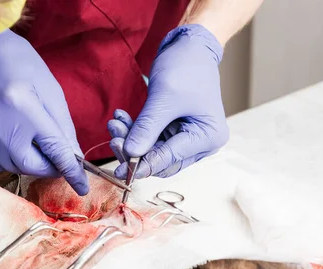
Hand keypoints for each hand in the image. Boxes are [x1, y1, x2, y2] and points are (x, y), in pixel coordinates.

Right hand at [0, 29, 87, 194]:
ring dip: (28, 162)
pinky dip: (7, 159)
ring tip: (31, 143)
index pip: (54, 150)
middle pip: (31, 166)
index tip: (82, 186)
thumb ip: (63, 128)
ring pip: (12, 167)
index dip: (71, 171)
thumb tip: (74, 158)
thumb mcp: (50, 91)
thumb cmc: (20, 65)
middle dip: (48, 167)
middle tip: (56, 160)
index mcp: (24, 107)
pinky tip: (10, 141)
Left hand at [113, 24, 228, 178]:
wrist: (190, 46)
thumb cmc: (186, 66)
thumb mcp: (164, 97)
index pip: (171, 159)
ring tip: (115, 123)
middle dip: (135, 151)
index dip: (144, 164)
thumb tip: (130, 153)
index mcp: (208, 137)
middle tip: (114, 139)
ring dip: (131, 140)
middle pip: (162, 160)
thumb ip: (147, 128)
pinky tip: (121, 118)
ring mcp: (188, 137)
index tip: (120, 169)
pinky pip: (151, 139)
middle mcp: (202, 143)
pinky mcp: (175, 131)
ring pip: (153, 151)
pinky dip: (135, 131)